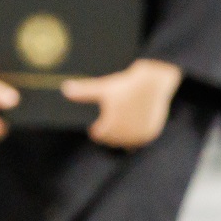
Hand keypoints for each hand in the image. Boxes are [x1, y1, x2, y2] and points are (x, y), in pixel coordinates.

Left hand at [61, 57, 181, 149]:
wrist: (156, 81)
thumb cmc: (127, 85)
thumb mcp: (104, 87)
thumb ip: (84, 92)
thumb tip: (65, 89)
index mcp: (110, 128)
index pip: (98, 135)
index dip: (98, 125)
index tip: (100, 117)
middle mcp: (125, 136)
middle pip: (112, 138)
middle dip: (111, 129)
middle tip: (115, 113)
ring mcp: (139, 136)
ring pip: (126, 140)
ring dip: (123, 132)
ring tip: (124, 115)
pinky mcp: (150, 134)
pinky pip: (139, 138)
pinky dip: (136, 131)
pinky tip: (134, 119)